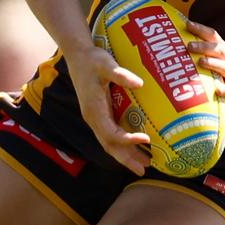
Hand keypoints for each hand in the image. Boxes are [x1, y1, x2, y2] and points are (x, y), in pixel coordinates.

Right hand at [65, 45, 150, 174]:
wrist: (78, 56)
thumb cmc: (93, 59)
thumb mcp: (106, 64)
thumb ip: (121, 74)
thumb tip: (139, 83)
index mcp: (94, 110)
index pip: (110, 134)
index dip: (127, 140)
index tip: (146, 139)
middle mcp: (93, 118)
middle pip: (109, 145)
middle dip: (126, 158)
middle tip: (144, 169)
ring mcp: (95, 118)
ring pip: (109, 143)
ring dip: (125, 155)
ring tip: (144, 163)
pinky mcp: (98, 114)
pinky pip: (110, 135)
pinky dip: (122, 144)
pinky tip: (135, 146)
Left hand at [186, 21, 224, 118]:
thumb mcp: (217, 66)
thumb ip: (203, 57)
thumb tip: (176, 49)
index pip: (213, 36)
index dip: (201, 29)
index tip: (187, 24)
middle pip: (219, 49)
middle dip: (204, 46)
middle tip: (189, 45)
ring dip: (214, 63)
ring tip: (201, 62)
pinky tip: (217, 90)